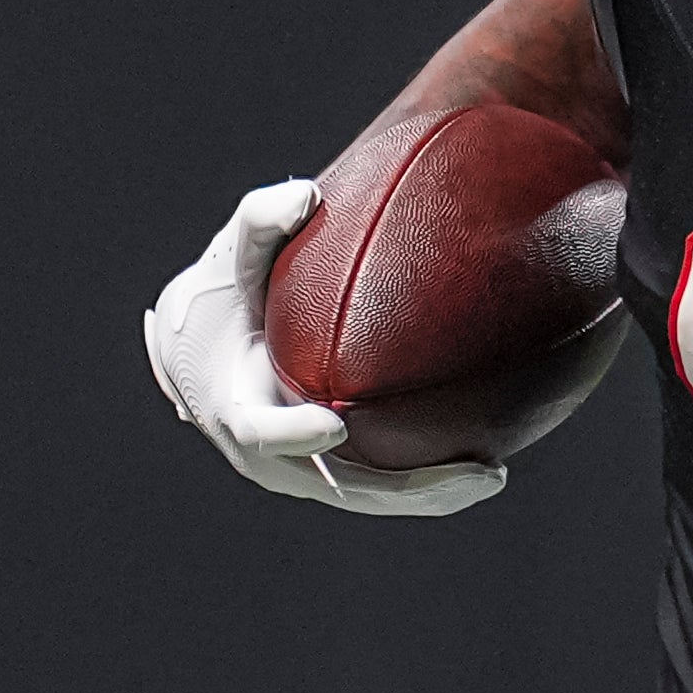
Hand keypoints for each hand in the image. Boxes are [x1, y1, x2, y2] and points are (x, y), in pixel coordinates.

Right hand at [144, 180, 504, 517]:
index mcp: (232, 406)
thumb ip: (261, 222)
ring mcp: (301, 472)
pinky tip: (485, 464)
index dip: (292, 434)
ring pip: (367, 496)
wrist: (201, 353)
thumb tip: (306, 195)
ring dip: (429, 494)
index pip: (258, 431)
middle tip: (467, 470)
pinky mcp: (328, 474)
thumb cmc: (222, 298)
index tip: (335, 424)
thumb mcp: (232, 257)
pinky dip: (426, 483)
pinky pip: (379, 486)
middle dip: (400, 486)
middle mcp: (267, 456)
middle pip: (337, 486)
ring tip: (491, 474)